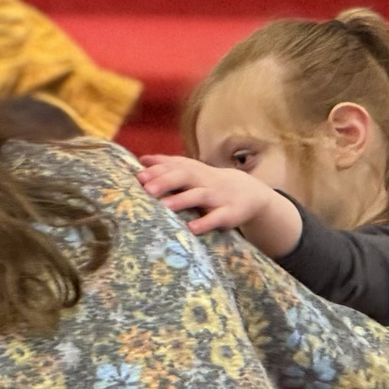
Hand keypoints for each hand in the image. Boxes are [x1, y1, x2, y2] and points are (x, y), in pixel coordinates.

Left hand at [137, 156, 299, 254]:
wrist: (250, 192)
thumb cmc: (210, 182)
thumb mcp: (192, 171)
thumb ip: (169, 165)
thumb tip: (142, 159)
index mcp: (194, 171)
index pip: (174, 166)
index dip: (158, 170)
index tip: (139, 175)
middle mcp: (205, 181)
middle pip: (185, 177)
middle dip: (166, 181)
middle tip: (146, 188)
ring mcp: (218, 197)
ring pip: (199, 196)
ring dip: (182, 200)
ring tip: (164, 206)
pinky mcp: (229, 213)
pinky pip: (217, 217)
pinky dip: (205, 222)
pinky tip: (191, 229)